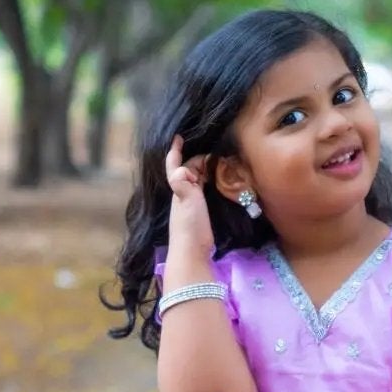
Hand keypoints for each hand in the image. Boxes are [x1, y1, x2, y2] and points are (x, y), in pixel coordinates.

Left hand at [164, 134, 213, 253]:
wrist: (192, 254)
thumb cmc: (190, 226)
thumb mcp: (186, 202)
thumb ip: (182, 184)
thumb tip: (180, 168)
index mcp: (179, 189)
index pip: (175, 165)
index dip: (175, 151)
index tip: (178, 137)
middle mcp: (182, 195)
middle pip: (188, 170)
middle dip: (197, 159)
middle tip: (213, 152)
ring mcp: (189, 205)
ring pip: (195, 181)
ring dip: (203, 170)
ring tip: (217, 163)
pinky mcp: (198, 214)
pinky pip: (201, 192)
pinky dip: (207, 183)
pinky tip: (216, 184)